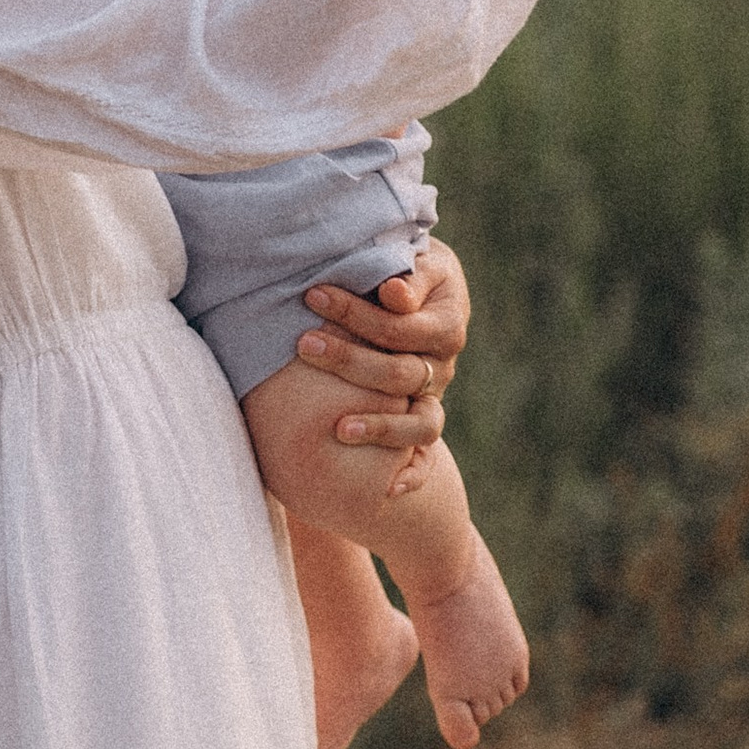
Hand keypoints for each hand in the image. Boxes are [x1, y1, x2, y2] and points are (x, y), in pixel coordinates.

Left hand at [295, 243, 468, 454]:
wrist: (422, 291)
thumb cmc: (409, 267)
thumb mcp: (418, 259)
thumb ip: (408, 275)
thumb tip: (392, 294)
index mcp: (445, 321)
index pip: (400, 326)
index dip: (357, 313)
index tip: (312, 294)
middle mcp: (443, 364)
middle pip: (400, 374)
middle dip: (349, 360)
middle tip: (303, 344)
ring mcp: (434, 395)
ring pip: (421, 423)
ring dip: (380, 427)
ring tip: (339, 429)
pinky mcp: (423, 417)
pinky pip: (427, 455)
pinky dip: (414, 474)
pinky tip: (389, 489)